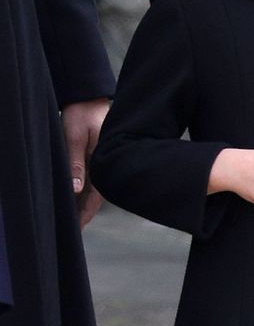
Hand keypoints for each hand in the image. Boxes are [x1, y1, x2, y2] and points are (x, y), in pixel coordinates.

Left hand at [62, 98, 109, 227]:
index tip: (77, 229)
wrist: (90, 97)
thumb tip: (75, 189)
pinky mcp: (99, 155)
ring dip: (84, 201)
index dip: (85, 214)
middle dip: (85, 212)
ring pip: (95, 187)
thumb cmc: (82, 114)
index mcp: (103, 162)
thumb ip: (76, 163)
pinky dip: (85, 189)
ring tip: (75, 216)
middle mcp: (106, 163)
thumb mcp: (74, 137)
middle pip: (96, 195)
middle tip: (75, 228)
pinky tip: (78, 194)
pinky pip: (94, 177)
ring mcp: (103, 160)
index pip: (94, 197)